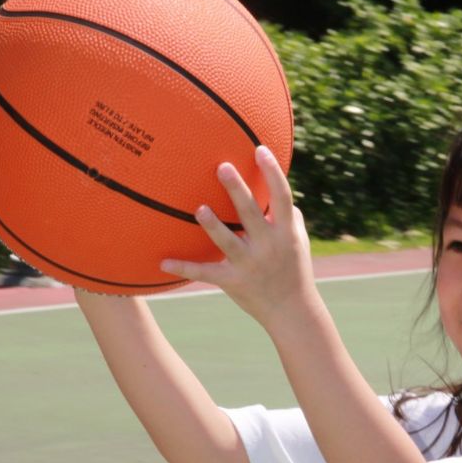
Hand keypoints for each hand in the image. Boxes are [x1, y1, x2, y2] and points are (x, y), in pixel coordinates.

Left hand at [160, 146, 316, 329]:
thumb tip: (277, 192)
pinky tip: (162, 262)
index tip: (260, 149)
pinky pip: (205, 273)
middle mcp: (268, 246)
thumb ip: (289, 216)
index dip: (272, 173)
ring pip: (228, 243)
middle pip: (252, 213)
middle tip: (222, 166)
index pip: (282, 196)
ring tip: (199, 208)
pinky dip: (184, 268)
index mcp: (286, 232)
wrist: (292, 312)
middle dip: (238, 190)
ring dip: (213, 226)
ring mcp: (250, 265)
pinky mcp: (233, 282)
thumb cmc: (296, 271)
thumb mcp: (299, 242)